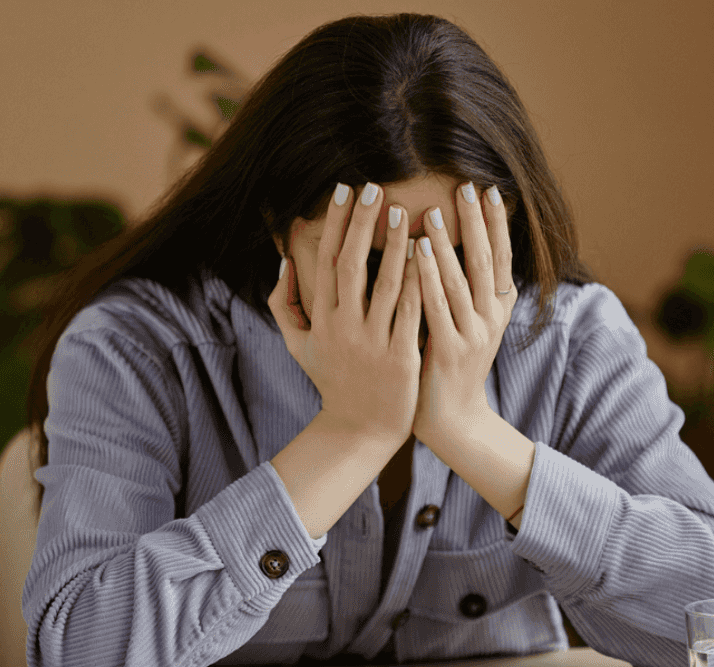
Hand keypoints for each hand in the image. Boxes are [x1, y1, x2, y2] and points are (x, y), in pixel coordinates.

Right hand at [268, 182, 422, 444]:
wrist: (359, 430)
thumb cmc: (332, 382)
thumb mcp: (299, 345)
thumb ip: (285, 304)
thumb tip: (283, 262)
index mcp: (321, 320)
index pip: (325, 261)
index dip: (335, 223)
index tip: (344, 190)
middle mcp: (343, 327)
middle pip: (351, 265)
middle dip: (363, 224)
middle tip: (375, 189)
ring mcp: (372, 343)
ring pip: (385, 284)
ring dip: (395, 245)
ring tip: (406, 213)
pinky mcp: (401, 357)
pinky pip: (412, 312)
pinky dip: (421, 282)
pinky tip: (430, 255)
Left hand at [412, 182, 515, 444]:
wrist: (452, 419)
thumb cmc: (449, 365)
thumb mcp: (467, 323)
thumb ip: (463, 288)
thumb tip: (452, 243)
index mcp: (498, 309)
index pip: (501, 256)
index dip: (496, 223)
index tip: (488, 190)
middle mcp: (491, 318)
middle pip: (486, 261)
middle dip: (476, 222)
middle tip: (466, 187)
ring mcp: (473, 335)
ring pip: (461, 279)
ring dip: (448, 243)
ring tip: (434, 211)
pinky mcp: (449, 351)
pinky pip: (438, 305)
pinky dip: (428, 275)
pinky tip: (418, 251)